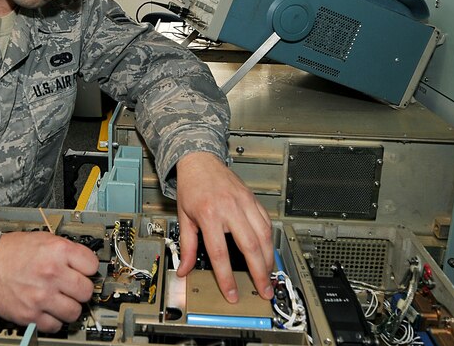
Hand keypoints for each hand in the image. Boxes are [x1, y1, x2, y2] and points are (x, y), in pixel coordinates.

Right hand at [0, 231, 98, 332]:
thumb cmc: (11, 251)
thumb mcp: (43, 239)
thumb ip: (65, 251)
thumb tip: (85, 264)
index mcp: (57, 251)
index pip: (92, 265)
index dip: (88, 268)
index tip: (84, 271)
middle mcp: (51, 273)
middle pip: (86, 291)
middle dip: (80, 289)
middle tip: (72, 288)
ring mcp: (41, 296)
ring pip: (74, 312)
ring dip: (69, 307)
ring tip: (60, 300)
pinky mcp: (30, 314)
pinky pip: (55, 326)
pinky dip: (53, 321)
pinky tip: (47, 310)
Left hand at [174, 152, 274, 300]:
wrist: (200, 161)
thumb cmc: (191, 187)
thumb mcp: (183, 217)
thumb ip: (186, 246)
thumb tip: (184, 269)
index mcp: (209, 214)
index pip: (220, 253)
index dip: (226, 277)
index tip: (232, 293)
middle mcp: (229, 208)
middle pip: (250, 246)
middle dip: (259, 273)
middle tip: (263, 290)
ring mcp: (244, 202)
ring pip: (264, 235)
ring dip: (268, 259)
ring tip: (268, 275)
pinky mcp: (253, 199)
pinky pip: (266, 222)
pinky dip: (269, 240)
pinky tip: (268, 251)